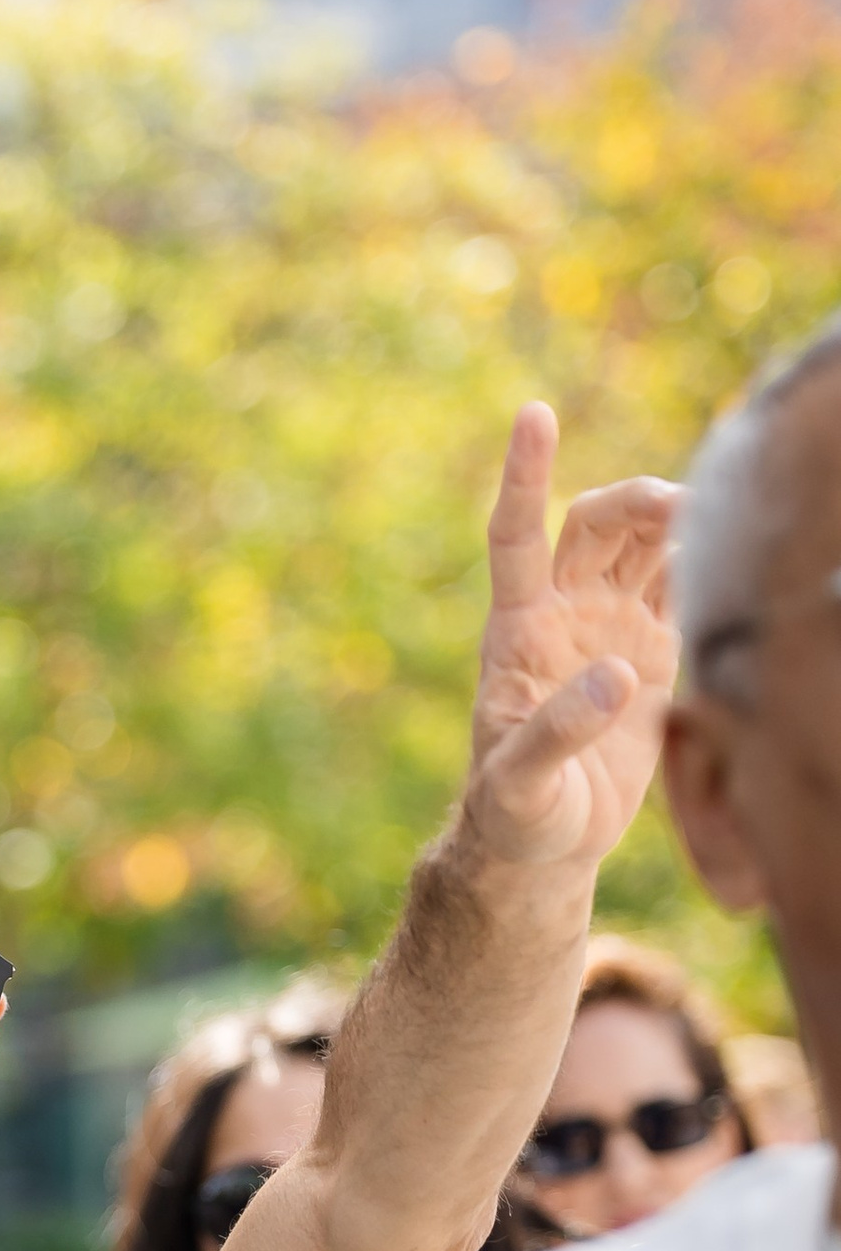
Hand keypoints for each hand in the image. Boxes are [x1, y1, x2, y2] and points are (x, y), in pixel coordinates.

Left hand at [461, 405, 677, 877]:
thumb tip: (618, 676)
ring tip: (719, 527)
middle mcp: (563, 613)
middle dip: (639, 502)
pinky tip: (733, 553)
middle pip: (597, 525)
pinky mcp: (651, 650)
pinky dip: (703, 560)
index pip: (516, 535)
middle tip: (686, 512)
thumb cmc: (517, 815)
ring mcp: (609, 626)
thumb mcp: (521, 784)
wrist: (547, 839)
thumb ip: (556, 733)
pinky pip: (679, 585)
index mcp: (518, 632)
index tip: (535, 412)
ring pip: (642, 544)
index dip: (526, 474)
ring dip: (677, 521)